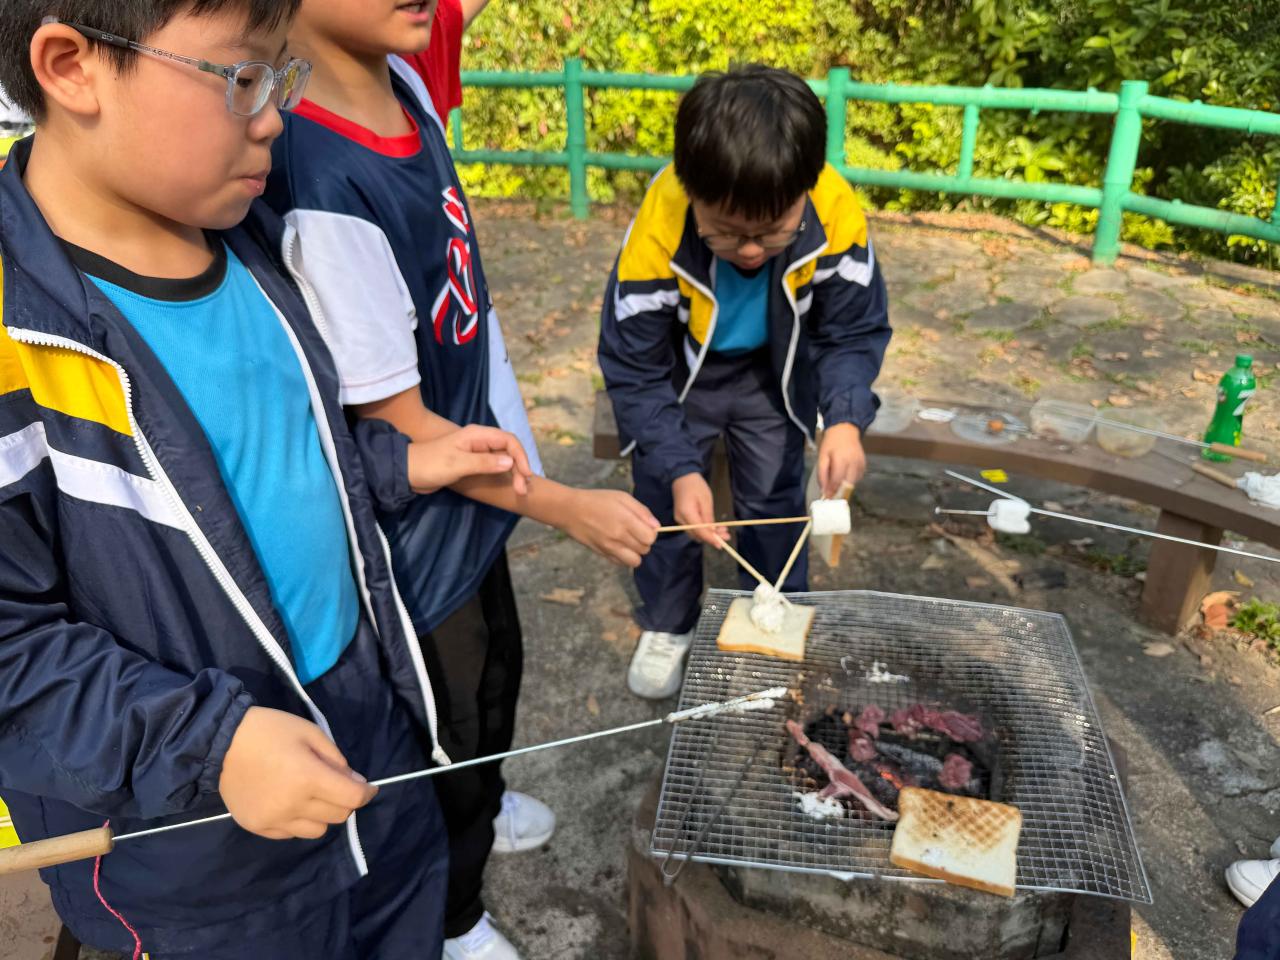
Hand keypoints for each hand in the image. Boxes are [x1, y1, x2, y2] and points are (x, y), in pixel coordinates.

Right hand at [219, 707, 377, 840]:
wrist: (220, 743)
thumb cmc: (270, 731)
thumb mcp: (311, 733)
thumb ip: (336, 760)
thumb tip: (356, 783)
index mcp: (308, 778)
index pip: (352, 798)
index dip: (367, 793)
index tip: (368, 787)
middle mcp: (293, 805)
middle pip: (338, 816)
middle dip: (345, 801)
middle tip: (336, 785)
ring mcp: (274, 820)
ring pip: (317, 830)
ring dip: (323, 815)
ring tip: (311, 795)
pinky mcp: (258, 827)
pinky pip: (291, 834)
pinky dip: (299, 822)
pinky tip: (290, 802)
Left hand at [407, 425, 533, 495]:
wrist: (408, 472)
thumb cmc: (430, 465)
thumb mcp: (457, 464)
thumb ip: (484, 462)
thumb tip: (510, 462)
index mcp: (477, 435)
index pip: (508, 440)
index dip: (520, 456)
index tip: (525, 475)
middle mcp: (480, 441)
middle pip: (509, 450)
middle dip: (519, 467)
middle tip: (522, 489)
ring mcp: (477, 452)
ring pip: (504, 459)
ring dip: (514, 473)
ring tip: (519, 490)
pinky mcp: (473, 463)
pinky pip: (494, 466)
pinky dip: (504, 475)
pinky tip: (508, 485)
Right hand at [561, 489, 659, 567]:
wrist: (570, 510)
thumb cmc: (597, 500)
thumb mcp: (622, 497)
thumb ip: (642, 512)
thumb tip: (656, 527)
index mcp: (625, 520)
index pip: (650, 538)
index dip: (651, 532)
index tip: (644, 526)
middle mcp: (618, 537)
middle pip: (645, 549)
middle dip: (644, 541)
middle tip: (635, 531)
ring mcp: (609, 548)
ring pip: (635, 561)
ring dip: (636, 552)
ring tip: (629, 541)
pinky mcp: (602, 554)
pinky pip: (621, 564)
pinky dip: (624, 557)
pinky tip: (619, 546)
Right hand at [672, 472, 726, 546]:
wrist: (683, 476)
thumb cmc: (696, 485)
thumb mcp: (706, 500)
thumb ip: (709, 518)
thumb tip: (713, 532)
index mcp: (687, 513)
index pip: (699, 532)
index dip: (711, 539)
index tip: (721, 544)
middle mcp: (681, 519)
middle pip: (697, 535)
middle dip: (712, 538)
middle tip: (727, 536)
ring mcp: (680, 519)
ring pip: (696, 533)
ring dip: (709, 534)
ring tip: (724, 531)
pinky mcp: (682, 518)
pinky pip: (694, 528)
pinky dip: (704, 530)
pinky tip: (715, 528)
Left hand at [818, 422, 865, 496]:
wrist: (845, 430)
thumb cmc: (831, 443)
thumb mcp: (822, 456)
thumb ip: (822, 474)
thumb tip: (824, 490)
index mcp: (841, 459)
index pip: (837, 481)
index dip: (831, 491)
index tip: (826, 497)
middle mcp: (853, 463)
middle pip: (847, 485)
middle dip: (838, 492)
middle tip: (831, 495)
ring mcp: (861, 464)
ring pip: (853, 483)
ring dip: (844, 487)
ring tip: (836, 484)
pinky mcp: (864, 465)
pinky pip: (857, 478)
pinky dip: (850, 481)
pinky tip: (844, 475)